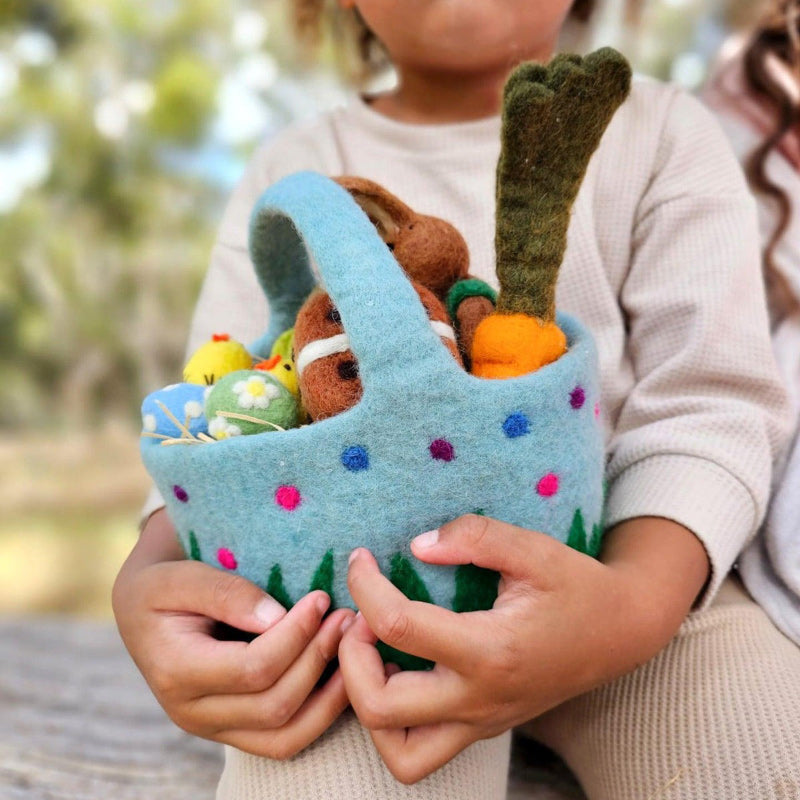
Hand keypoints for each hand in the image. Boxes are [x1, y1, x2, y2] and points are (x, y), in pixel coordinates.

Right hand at [113, 509, 354, 758]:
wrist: (144, 612)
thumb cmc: (164, 585)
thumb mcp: (181, 576)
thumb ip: (225, 593)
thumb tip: (276, 617)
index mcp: (175, 672)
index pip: (252, 668)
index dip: (295, 635)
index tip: (320, 598)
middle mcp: (192, 713)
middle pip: (275, 703)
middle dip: (319, 658)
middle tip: (347, 617)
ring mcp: (214, 730)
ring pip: (287, 734)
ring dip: (331, 692)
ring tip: (354, 645)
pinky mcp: (235, 732)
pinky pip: (287, 741)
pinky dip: (323, 714)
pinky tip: (345, 676)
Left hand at [339, 514, 707, 783]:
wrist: (621, 632)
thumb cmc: (576, 586)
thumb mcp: (533, 548)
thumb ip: (475, 537)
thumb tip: (416, 546)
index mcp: (492, 651)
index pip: (400, 626)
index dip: (365, 587)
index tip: (360, 559)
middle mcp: (481, 699)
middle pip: (381, 708)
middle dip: (350, 658)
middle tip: (357, 616)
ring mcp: (481, 722)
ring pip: (399, 752)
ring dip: (366, 703)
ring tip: (371, 652)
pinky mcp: (482, 728)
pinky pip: (420, 749)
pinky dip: (391, 719)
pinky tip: (397, 669)